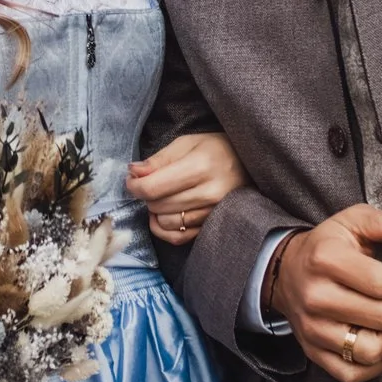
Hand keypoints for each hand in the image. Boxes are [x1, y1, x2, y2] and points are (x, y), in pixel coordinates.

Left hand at [129, 132, 247, 245]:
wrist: (249, 165)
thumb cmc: (216, 149)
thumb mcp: (187, 143)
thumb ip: (159, 159)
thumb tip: (133, 173)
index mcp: (201, 166)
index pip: (154, 187)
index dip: (134, 185)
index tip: (131, 180)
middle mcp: (210, 193)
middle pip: (158, 205)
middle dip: (146, 196)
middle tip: (148, 184)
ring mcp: (213, 213)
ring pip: (166, 223)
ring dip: (155, 212)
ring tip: (160, 197)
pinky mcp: (213, 226)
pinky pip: (178, 237)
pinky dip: (164, 229)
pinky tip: (164, 215)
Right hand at [268, 205, 381, 381]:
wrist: (286, 272)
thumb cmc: (327, 246)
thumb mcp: (350, 222)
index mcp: (326, 260)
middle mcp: (316, 297)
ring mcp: (313, 328)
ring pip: (370, 350)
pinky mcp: (313, 351)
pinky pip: (351, 373)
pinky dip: (374, 366)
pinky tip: (381, 346)